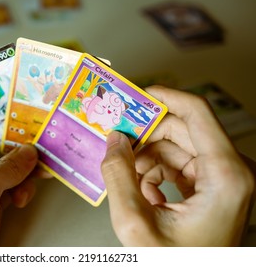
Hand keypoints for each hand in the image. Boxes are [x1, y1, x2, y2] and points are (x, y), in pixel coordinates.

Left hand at [0, 118, 40, 245]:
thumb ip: (7, 168)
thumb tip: (29, 151)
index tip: (13, 111)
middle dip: (13, 147)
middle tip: (36, 139)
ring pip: (3, 171)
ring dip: (22, 172)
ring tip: (37, 172)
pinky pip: (8, 192)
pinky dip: (20, 191)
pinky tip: (25, 195)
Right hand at [101, 86, 254, 245]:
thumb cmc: (173, 265)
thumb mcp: (135, 223)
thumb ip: (118, 175)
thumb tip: (113, 140)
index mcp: (227, 176)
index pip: (196, 112)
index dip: (164, 97)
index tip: (135, 96)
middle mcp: (232, 172)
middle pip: (182, 130)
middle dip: (145, 134)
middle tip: (116, 137)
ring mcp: (223, 180)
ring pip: (177, 148)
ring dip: (146, 158)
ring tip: (126, 176)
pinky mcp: (211, 188)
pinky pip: (179, 166)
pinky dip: (155, 173)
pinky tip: (143, 193)